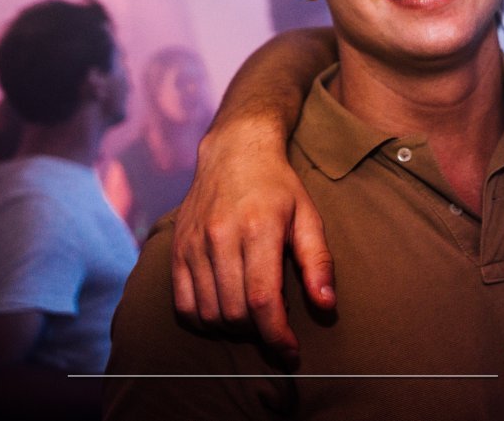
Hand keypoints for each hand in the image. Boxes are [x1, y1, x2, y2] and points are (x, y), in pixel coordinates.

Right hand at [171, 119, 334, 361]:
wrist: (234, 152)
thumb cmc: (279, 186)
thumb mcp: (308, 216)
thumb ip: (318, 261)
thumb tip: (327, 304)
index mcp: (258, 228)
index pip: (263, 299)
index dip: (277, 335)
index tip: (291, 351)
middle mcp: (221, 237)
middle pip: (235, 311)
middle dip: (259, 332)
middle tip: (277, 326)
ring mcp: (194, 244)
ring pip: (208, 313)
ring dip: (233, 329)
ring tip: (254, 316)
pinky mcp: (177, 250)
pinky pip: (183, 305)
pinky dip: (204, 320)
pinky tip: (225, 312)